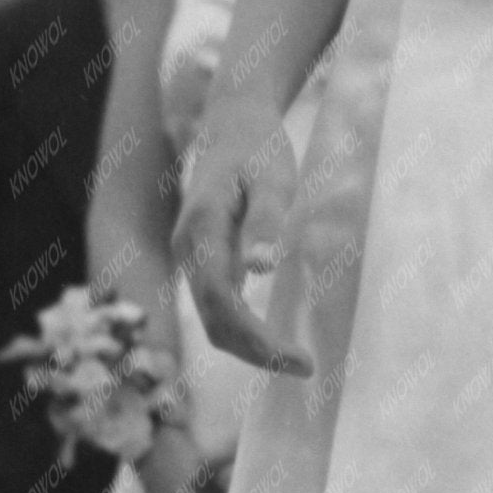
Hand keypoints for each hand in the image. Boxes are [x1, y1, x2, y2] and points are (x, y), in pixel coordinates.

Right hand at [174, 100, 310, 375]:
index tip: (298, 359)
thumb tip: (261, 269)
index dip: (256, 339)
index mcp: (202, 230)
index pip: (222, 303)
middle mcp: (187, 249)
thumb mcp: (273, 179)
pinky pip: (218, 306)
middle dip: (255, 352)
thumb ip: (265, 221)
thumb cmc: (259, 149)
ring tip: (295, 360)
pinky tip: (275, 340)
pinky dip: (243, 329)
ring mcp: (191, 257)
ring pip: (212, 318)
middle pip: (213, 321)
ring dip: (249, 346)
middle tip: (304, 366)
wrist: (232, 126)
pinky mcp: (203, 260)